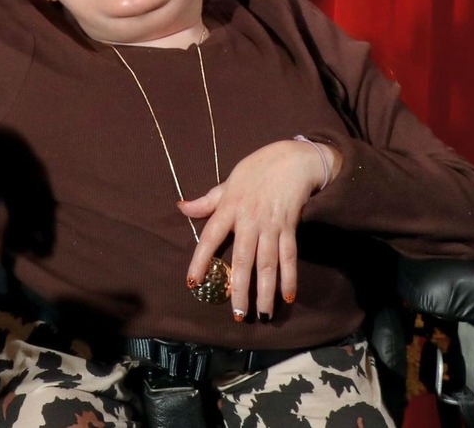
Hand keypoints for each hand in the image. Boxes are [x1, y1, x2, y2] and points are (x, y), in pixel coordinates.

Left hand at [177, 138, 334, 320]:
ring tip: (262, 315)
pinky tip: (287, 297)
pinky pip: (289, 257)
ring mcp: (271, 225)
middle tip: (238, 314)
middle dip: (240, 288)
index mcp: (229, 207)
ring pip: (268, 264)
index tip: (193, 282)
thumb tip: (181, 206)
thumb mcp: (228, 182)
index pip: (210, 237)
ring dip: (265, 291)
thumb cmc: (256, 170)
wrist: (292, 159)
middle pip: (243, 259)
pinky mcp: (290, 228)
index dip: (200, 260)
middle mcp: (249, 220)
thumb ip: (207, 201)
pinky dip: (289, 278)